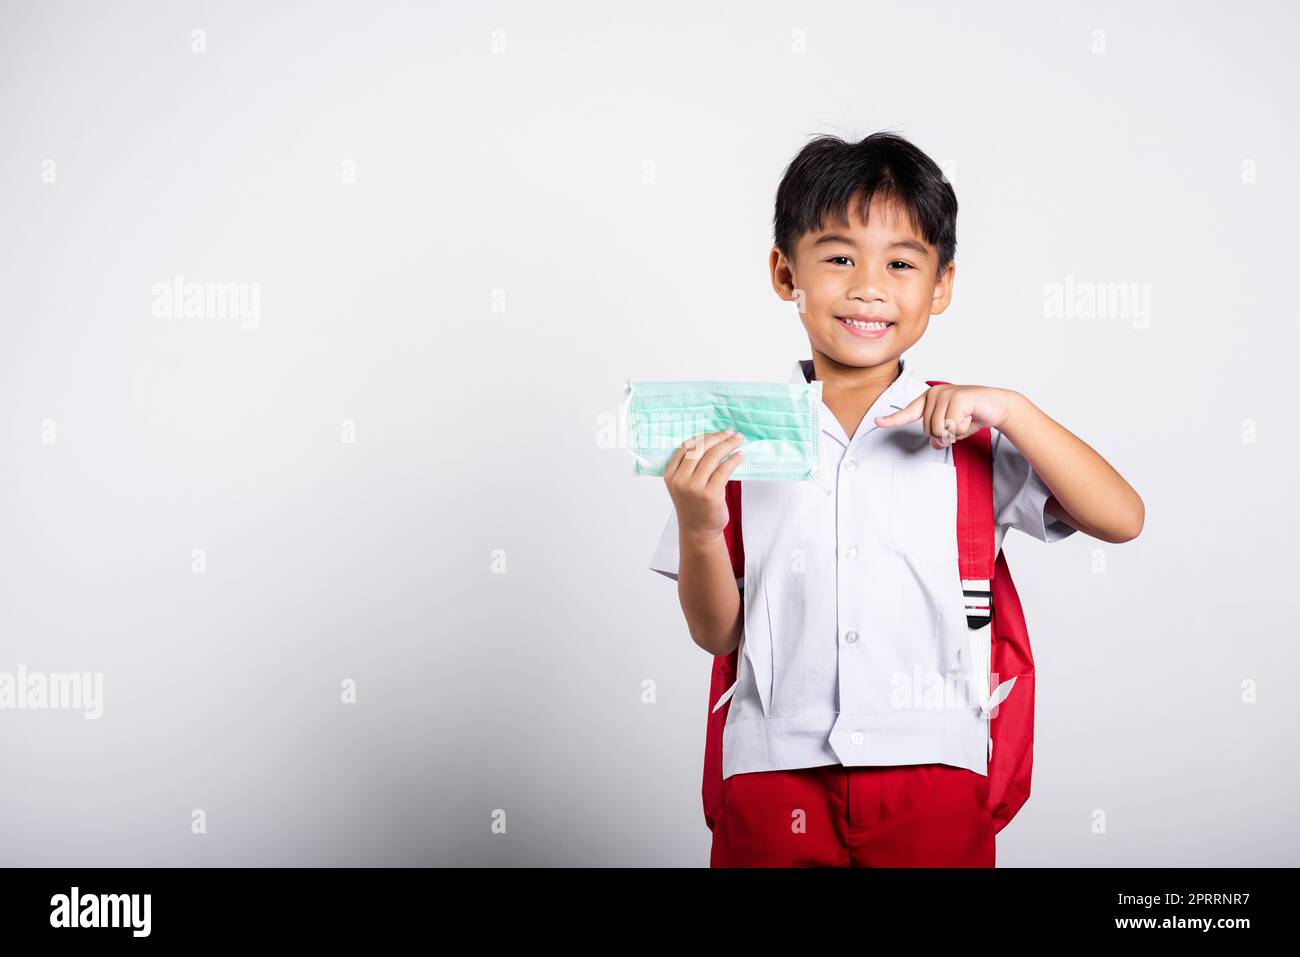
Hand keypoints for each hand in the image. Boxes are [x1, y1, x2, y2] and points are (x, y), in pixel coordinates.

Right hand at [662, 430, 745, 539]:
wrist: (698, 530)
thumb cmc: (693, 505)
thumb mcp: (683, 484)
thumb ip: (689, 466)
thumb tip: (712, 441)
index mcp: (670, 474)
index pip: (686, 447)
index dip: (703, 436)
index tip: (717, 432)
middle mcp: (680, 479)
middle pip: (700, 448)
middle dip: (718, 437)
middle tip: (731, 433)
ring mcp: (694, 487)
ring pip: (712, 456)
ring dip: (728, 445)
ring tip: (738, 440)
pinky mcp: (710, 494)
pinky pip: (724, 470)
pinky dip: (733, 460)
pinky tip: (739, 456)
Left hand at [874, 385, 1018, 449]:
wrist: (997, 406)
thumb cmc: (973, 415)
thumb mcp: (954, 430)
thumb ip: (941, 436)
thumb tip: (934, 444)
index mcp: (929, 400)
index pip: (907, 412)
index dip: (892, 419)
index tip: (877, 422)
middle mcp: (934, 394)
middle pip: (928, 429)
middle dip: (944, 434)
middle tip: (959, 423)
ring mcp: (945, 393)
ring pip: (938, 429)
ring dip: (953, 431)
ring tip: (964, 419)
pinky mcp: (957, 397)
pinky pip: (952, 425)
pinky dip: (962, 428)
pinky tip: (970, 416)